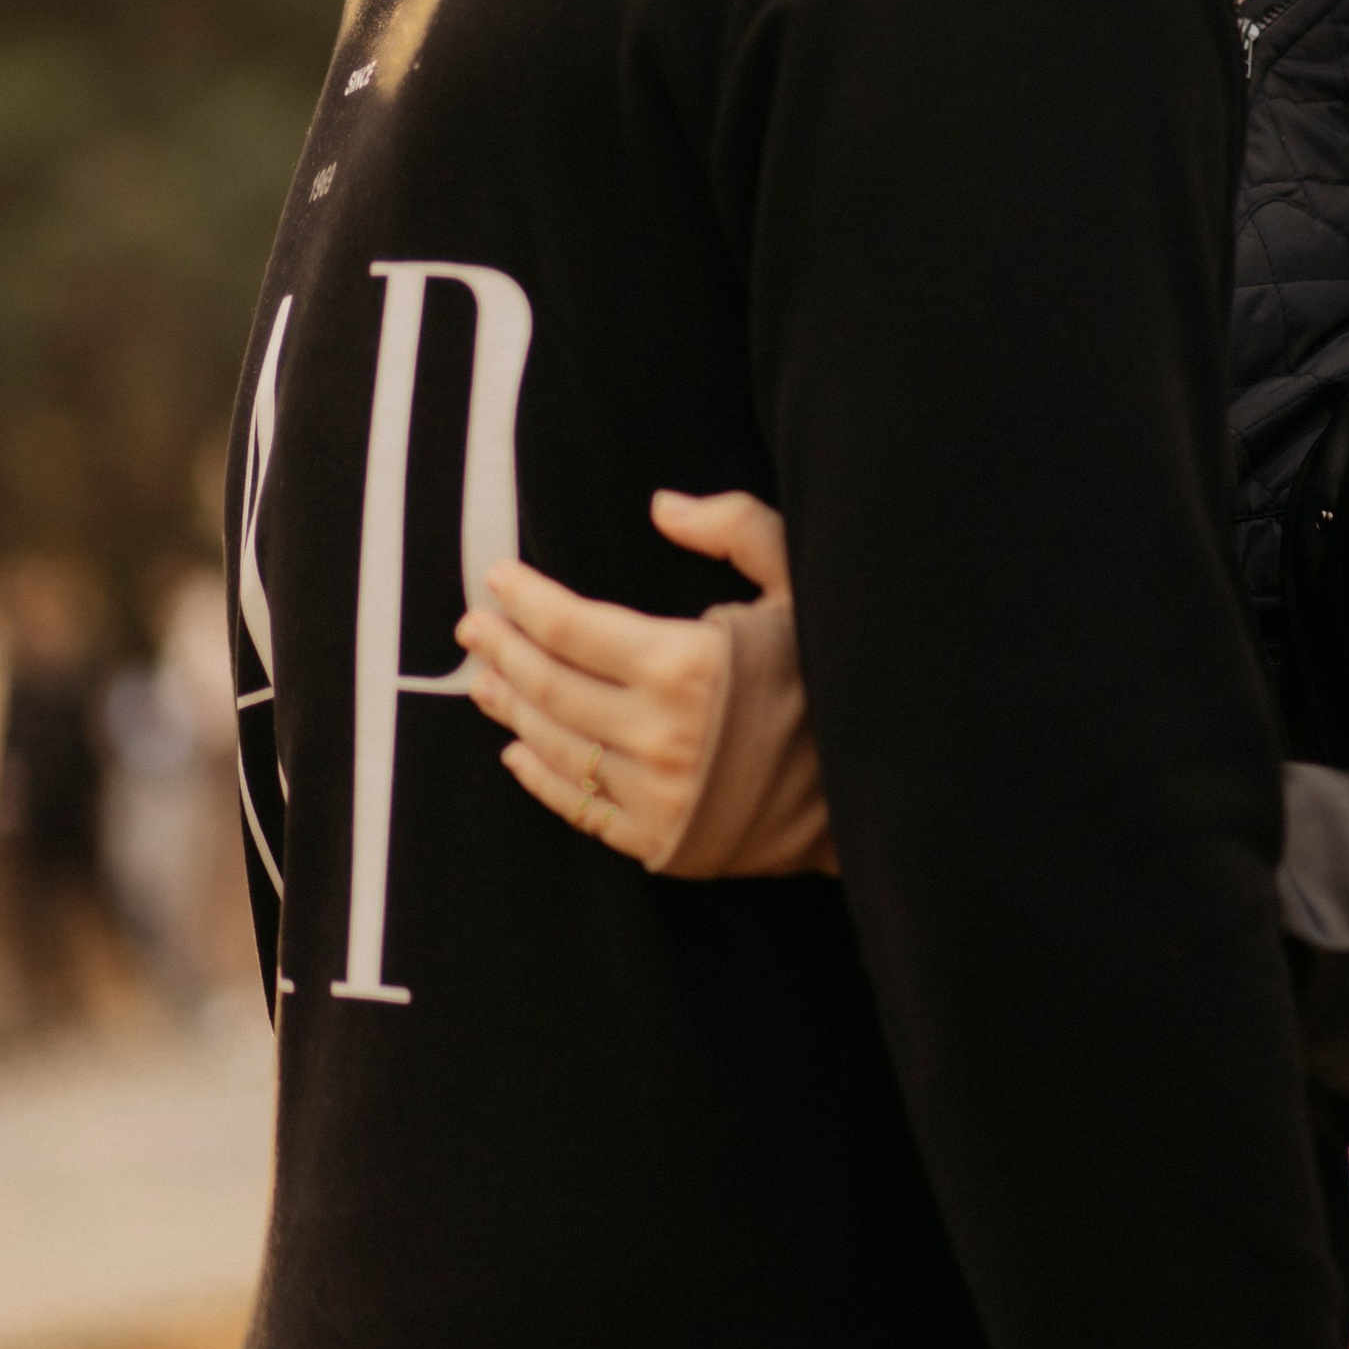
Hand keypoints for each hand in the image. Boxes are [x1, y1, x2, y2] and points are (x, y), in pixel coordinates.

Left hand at [456, 489, 836, 879]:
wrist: (876, 791)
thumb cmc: (832, 674)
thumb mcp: (800, 584)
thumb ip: (737, 529)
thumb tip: (663, 506)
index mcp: (685, 665)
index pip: (572, 627)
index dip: (526, 601)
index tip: (497, 579)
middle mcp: (658, 735)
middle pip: (548, 686)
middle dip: (503, 650)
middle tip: (473, 625)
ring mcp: (654, 796)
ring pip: (553, 746)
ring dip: (509, 709)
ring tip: (485, 680)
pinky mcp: (659, 842)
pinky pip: (577, 808)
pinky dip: (539, 778)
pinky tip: (518, 753)